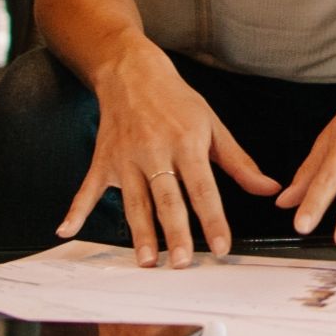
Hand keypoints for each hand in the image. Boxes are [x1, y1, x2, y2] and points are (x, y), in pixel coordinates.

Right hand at [71, 46, 279, 265]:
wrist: (132, 72)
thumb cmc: (176, 100)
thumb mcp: (213, 124)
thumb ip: (240, 162)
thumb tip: (269, 189)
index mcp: (187, 143)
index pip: (204, 188)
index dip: (214, 220)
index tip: (222, 247)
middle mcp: (155, 152)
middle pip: (167, 199)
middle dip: (175, 232)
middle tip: (181, 263)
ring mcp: (126, 158)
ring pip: (134, 201)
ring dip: (139, 233)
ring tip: (147, 261)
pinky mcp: (103, 160)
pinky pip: (88, 188)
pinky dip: (76, 210)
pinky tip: (66, 231)